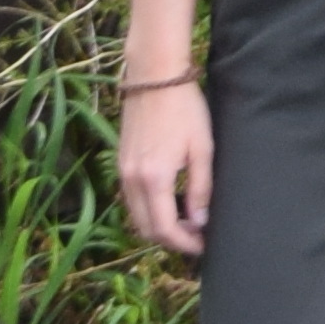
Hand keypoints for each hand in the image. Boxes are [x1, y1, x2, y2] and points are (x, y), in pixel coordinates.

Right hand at [118, 77, 216, 258]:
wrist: (155, 78)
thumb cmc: (185, 109)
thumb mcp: (202, 149)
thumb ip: (200, 188)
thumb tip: (200, 220)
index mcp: (153, 178)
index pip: (164, 228)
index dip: (184, 243)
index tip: (203, 245)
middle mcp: (131, 179)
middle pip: (146, 229)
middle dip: (171, 239)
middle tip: (198, 236)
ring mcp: (123, 171)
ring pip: (137, 216)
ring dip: (159, 226)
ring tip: (188, 221)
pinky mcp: (121, 162)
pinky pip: (131, 199)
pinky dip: (149, 210)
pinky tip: (170, 203)